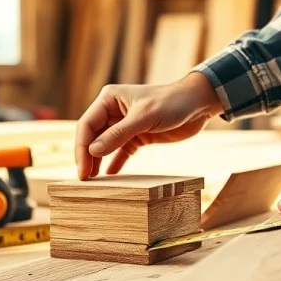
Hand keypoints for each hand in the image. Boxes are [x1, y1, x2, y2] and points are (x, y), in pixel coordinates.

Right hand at [75, 73, 223, 178]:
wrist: (198, 104)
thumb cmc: (171, 103)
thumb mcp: (143, 117)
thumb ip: (118, 134)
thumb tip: (93, 151)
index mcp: (109, 99)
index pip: (87, 124)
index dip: (82, 148)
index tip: (83, 170)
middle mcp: (113, 111)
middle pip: (93, 137)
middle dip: (88, 157)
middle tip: (84, 180)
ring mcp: (125, 125)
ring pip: (105, 146)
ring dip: (99, 161)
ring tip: (93, 181)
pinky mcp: (138, 136)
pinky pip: (121, 152)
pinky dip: (115, 163)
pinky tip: (110, 176)